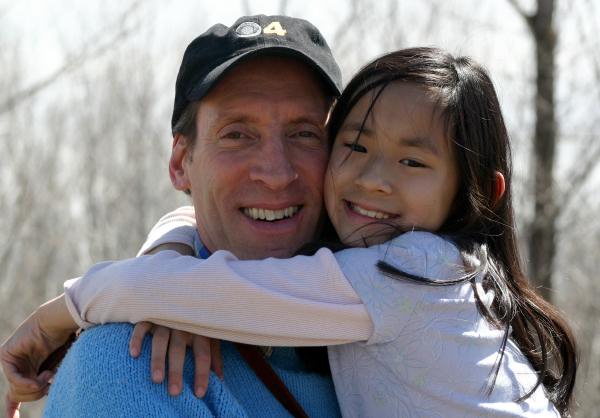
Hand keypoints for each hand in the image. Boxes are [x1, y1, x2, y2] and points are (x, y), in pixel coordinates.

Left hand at [1, 294, 77, 416]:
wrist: (58, 321)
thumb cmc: (64, 341)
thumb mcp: (56, 368)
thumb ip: (45, 383)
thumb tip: (42, 393)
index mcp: (27, 371)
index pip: (14, 395)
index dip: (13, 409)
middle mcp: (17, 368)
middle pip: (19, 395)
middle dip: (36, 394)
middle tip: (50, 384)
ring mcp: (10, 362)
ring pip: (16, 390)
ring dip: (36, 387)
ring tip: (49, 375)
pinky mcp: (5, 356)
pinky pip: (13, 379)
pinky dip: (28, 382)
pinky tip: (41, 377)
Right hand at [129, 322, 222, 397]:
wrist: (181, 293)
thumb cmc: (196, 320)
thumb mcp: (209, 334)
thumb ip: (214, 355)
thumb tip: (220, 377)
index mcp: (199, 330)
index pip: (203, 354)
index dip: (202, 373)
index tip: (199, 393)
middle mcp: (182, 325)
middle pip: (180, 349)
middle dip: (177, 371)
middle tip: (174, 392)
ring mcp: (164, 319)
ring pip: (160, 340)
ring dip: (158, 359)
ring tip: (156, 380)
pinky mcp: (149, 315)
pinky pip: (142, 327)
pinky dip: (137, 339)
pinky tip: (135, 355)